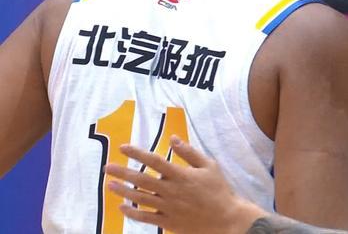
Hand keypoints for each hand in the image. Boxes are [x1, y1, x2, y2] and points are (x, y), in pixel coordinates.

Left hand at [104, 136, 266, 233]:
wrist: (226, 219)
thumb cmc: (219, 190)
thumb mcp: (209, 166)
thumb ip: (190, 152)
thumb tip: (173, 138)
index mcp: (181, 175)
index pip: (154, 161)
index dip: (137, 154)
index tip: (123, 148)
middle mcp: (171, 190)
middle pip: (142, 179)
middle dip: (122, 172)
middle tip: (107, 167)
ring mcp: (168, 207)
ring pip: (140, 198)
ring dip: (123, 191)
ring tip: (109, 185)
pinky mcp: (168, 222)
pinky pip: (146, 217)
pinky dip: (132, 213)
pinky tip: (122, 207)